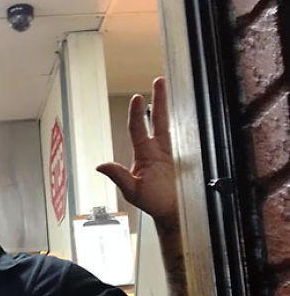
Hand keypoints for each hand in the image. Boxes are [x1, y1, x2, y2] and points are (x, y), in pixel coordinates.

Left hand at [96, 77, 178, 227]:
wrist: (174, 214)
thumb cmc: (152, 203)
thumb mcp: (133, 191)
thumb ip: (119, 177)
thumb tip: (100, 166)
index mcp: (144, 155)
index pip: (138, 129)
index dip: (136, 114)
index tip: (136, 98)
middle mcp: (158, 149)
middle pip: (158, 119)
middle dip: (158, 100)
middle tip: (158, 81)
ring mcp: (175, 151)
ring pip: (174, 124)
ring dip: (173, 107)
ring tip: (174, 88)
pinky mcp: (190, 157)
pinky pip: (190, 137)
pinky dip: (192, 123)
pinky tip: (194, 110)